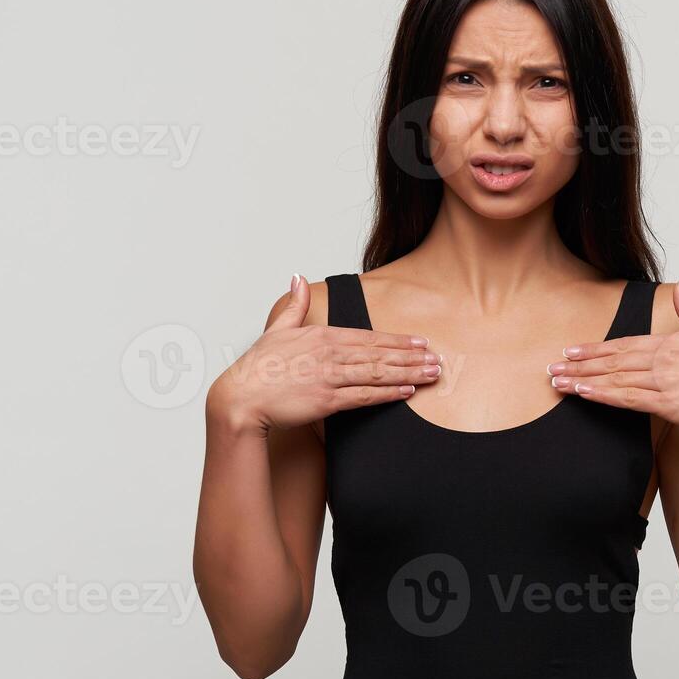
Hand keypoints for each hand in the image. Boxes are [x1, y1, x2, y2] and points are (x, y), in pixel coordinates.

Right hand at [207, 274, 441, 435]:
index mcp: (321, 335)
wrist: (240, 398)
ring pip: (377, 373)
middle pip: (379, 354)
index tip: (420, 343)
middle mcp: (329, 353)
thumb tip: (298, 278)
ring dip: (408, 373)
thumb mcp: (278, 329)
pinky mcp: (327, 400)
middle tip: (438, 359)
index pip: (368, 337)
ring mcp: (329, 376)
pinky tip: (407, 392)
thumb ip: (295, 305)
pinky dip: (388, 393)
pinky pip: (364, 396)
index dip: (397, 341)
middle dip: (411, 357)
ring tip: (431, 374)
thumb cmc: (258, 367)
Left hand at [545, 279, 678, 436]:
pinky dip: (603, 395)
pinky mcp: (667, 404)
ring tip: (558, 383)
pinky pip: (628, 399)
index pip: (624, 345)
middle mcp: (663, 360)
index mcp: (671, 343)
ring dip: (584, 380)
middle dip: (580, 364)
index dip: (595, 348)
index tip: (571, 350)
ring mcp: (664, 381)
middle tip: (552, 367)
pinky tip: (584, 394)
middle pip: (613, 361)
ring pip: (614, 379)